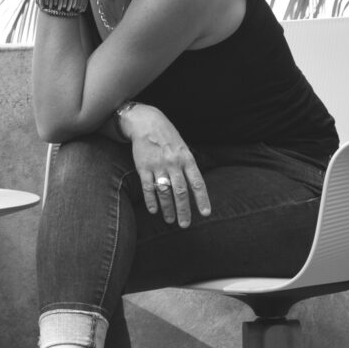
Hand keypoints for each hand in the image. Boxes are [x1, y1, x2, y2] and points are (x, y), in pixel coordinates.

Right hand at [120, 104, 210, 228]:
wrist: (147, 122)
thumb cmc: (168, 137)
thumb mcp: (184, 148)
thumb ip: (188, 167)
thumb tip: (194, 189)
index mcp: (187, 159)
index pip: (197, 183)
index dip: (202, 199)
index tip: (205, 213)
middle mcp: (174, 163)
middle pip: (180, 192)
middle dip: (183, 210)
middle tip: (185, 224)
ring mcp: (158, 165)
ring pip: (164, 192)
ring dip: (168, 209)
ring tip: (170, 220)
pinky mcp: (143, 167)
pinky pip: (148, 187)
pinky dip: (151, 201)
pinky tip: (154, 210)